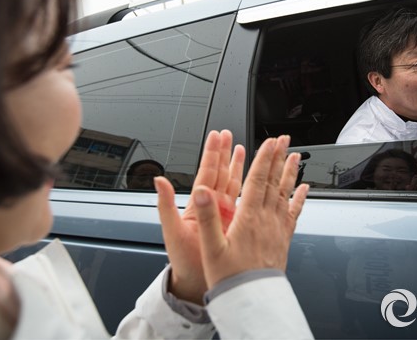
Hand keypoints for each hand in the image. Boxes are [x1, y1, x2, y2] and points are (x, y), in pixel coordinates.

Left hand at [155, 130, 243, 303]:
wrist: (197, 282)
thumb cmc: (182, 260)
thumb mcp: (171, 230)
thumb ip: (165, 204)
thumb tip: (158, 180)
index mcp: (198, 204)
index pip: (206, 172)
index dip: (212, 153)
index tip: (216, 136)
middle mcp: (212, 205)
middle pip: (220, 172)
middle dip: (224, 152)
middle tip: (228, 133)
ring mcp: (225, 214)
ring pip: (233, 183)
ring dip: (237, 165)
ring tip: (241, 147)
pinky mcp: (237, 224)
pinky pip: (246, 200)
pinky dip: (251, 187)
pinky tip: (257, 177)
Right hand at [192, 135, 308, 288]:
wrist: (252, 298)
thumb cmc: (229, 276)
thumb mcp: (211, 246)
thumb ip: (206, 217)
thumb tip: (202, 191)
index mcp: (248, 217)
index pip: (257, 180)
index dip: (264, 158)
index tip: (270, 141)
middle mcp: (266, 219)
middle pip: (274, 181)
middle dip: (279, 158)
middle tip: (285, 140)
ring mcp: (277, 228)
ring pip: (286, 193)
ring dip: (290, 172)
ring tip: (296, 156)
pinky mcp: (283, 238)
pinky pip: (294, 212)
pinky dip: (300, 198)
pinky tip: (304, 189)